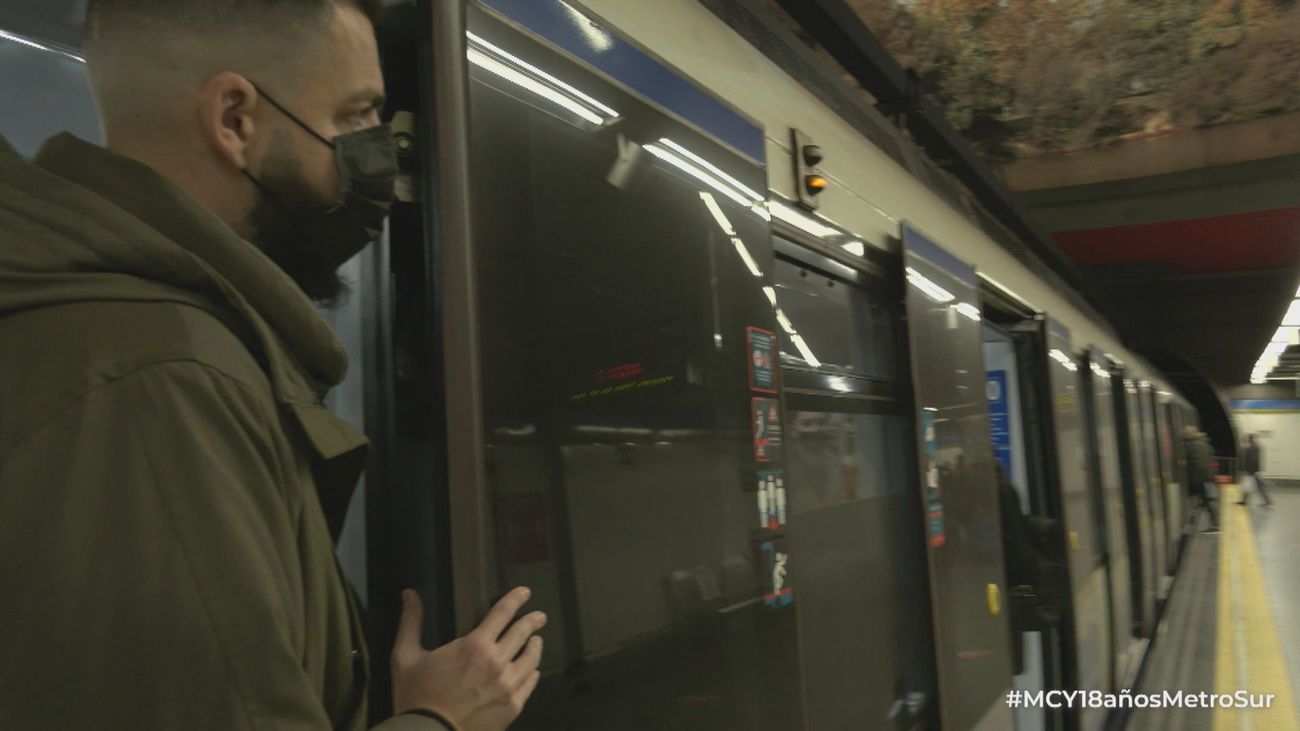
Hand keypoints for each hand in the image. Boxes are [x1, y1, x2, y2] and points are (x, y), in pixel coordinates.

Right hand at [391, 587, 546, 730]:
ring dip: (535, 646)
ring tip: (536, 641)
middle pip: (523, 633)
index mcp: (475, 645)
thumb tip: (409, 593)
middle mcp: (497, 662)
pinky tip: (533, 670)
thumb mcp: (406, 656)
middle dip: (533, 621)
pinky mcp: (513, 706)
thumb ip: (411, 622)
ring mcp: (508, 685)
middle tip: (539, 616)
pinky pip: (530, 684)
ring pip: (531, 658)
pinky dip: (533, 673)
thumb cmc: (416, 696)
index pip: (502, 613)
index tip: (525, 592)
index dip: (516, 599)